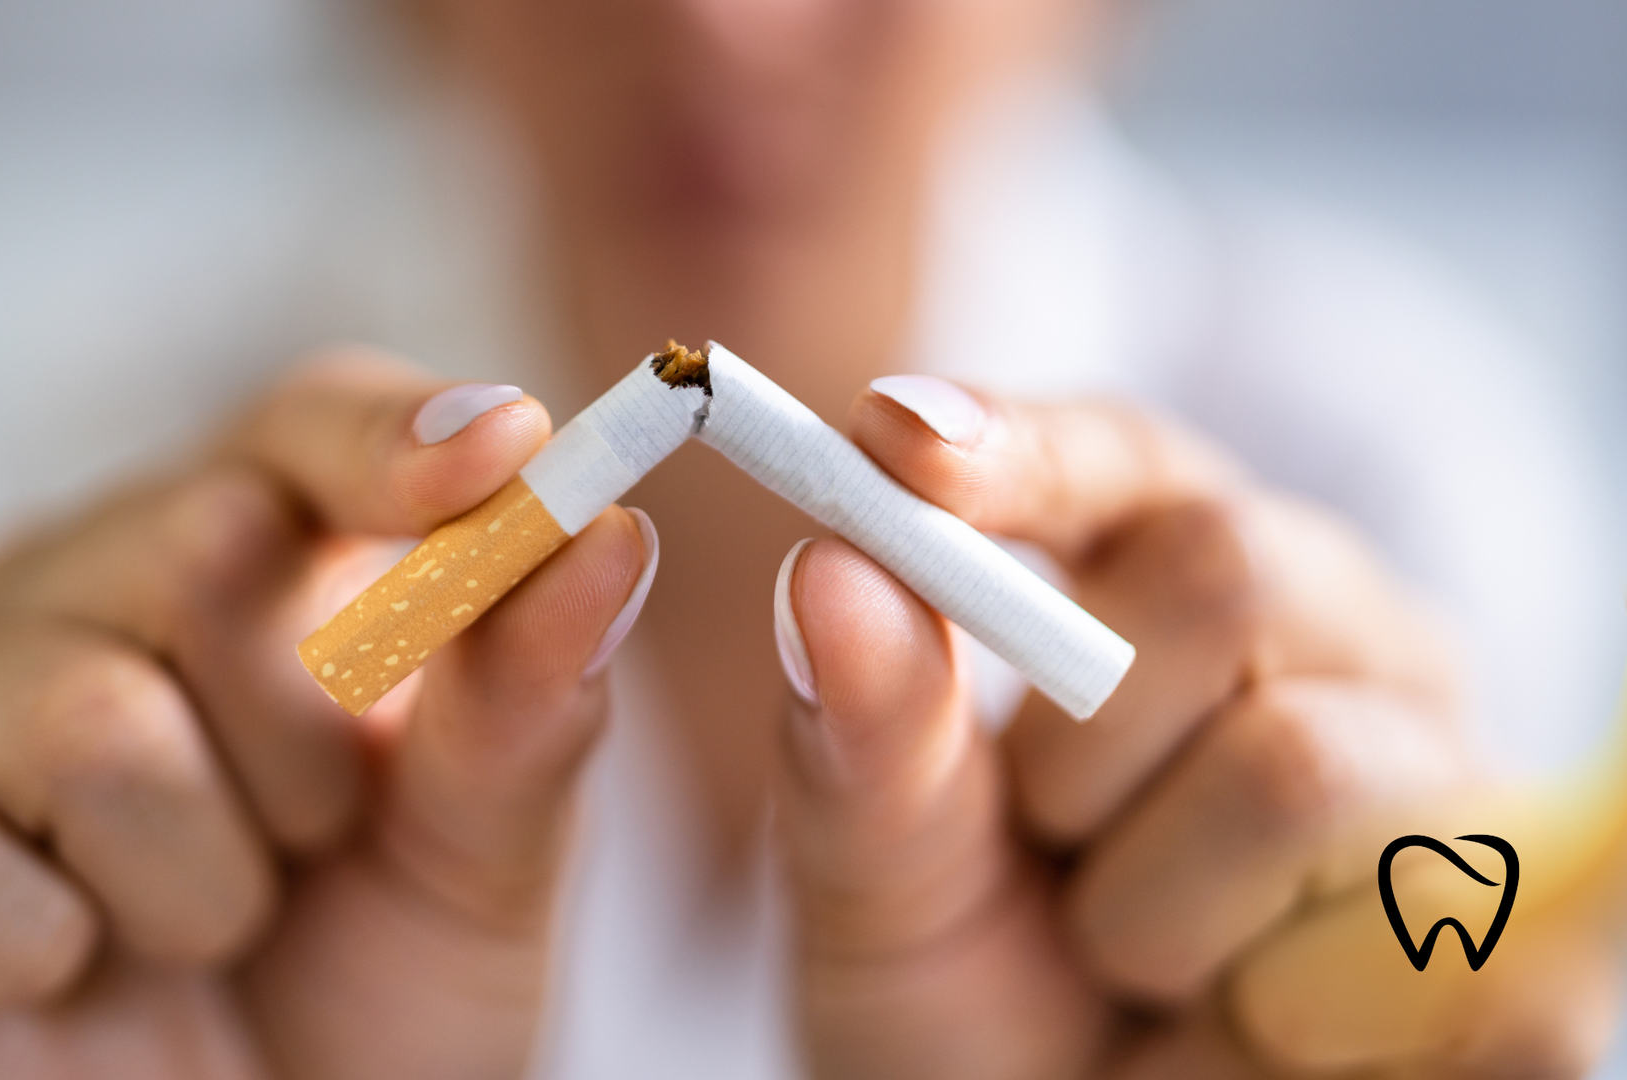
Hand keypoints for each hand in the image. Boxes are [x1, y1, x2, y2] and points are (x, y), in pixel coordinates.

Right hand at [0, 355, 654, 1078]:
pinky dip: (37, 946)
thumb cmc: (382, 989)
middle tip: (320, 838)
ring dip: (201, 873)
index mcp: (259, 561)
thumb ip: (534, 702)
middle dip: (312, 736)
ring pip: (84, 715)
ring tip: (214, 928)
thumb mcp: (491, 857)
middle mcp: (90, 594)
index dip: (399, 439)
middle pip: (204, 540)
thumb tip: (607, 533)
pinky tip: (66, 976)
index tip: (504, 457)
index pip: (308, 424)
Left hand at [771, 378, 1619, 1078]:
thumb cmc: (964, 998)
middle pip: (1228, 569)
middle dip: (1080, 745)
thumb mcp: (877, 882)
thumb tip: (834, 574)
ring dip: (1159, 906)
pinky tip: (1257, 1027)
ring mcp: (1441, 774)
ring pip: (1304, 764)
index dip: (1018, 447)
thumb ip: (864, 740)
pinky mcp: (1522, 937)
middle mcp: (1329, 644)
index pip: (1120, 459)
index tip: (901, 452)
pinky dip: (1281, 1014)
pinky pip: (1422, 939)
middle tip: (1049, 846)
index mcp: (1172, 592)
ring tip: (1140, 962)